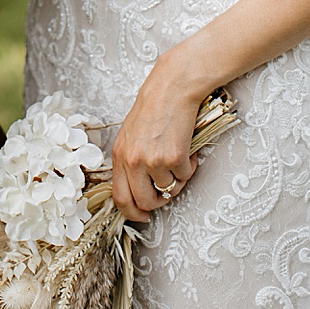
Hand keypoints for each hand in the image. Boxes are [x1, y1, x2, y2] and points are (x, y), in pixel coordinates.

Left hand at [111, 57, 203, 221]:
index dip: (132, 213)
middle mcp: (132, 161)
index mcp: (119, 155)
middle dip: (159, 201)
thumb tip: (138, 192)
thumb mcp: (130, 137)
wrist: (170, 91)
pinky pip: (185, 177)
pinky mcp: (174, 158)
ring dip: (177, 180)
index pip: (119, 197)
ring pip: (169, 190)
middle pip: (144, 202)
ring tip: (177, 159)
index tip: (142, 217)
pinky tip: (187, 150)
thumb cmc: (152, 112)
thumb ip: (130, 162)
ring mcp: (152, 161)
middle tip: (168, 188)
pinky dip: (190, 167)